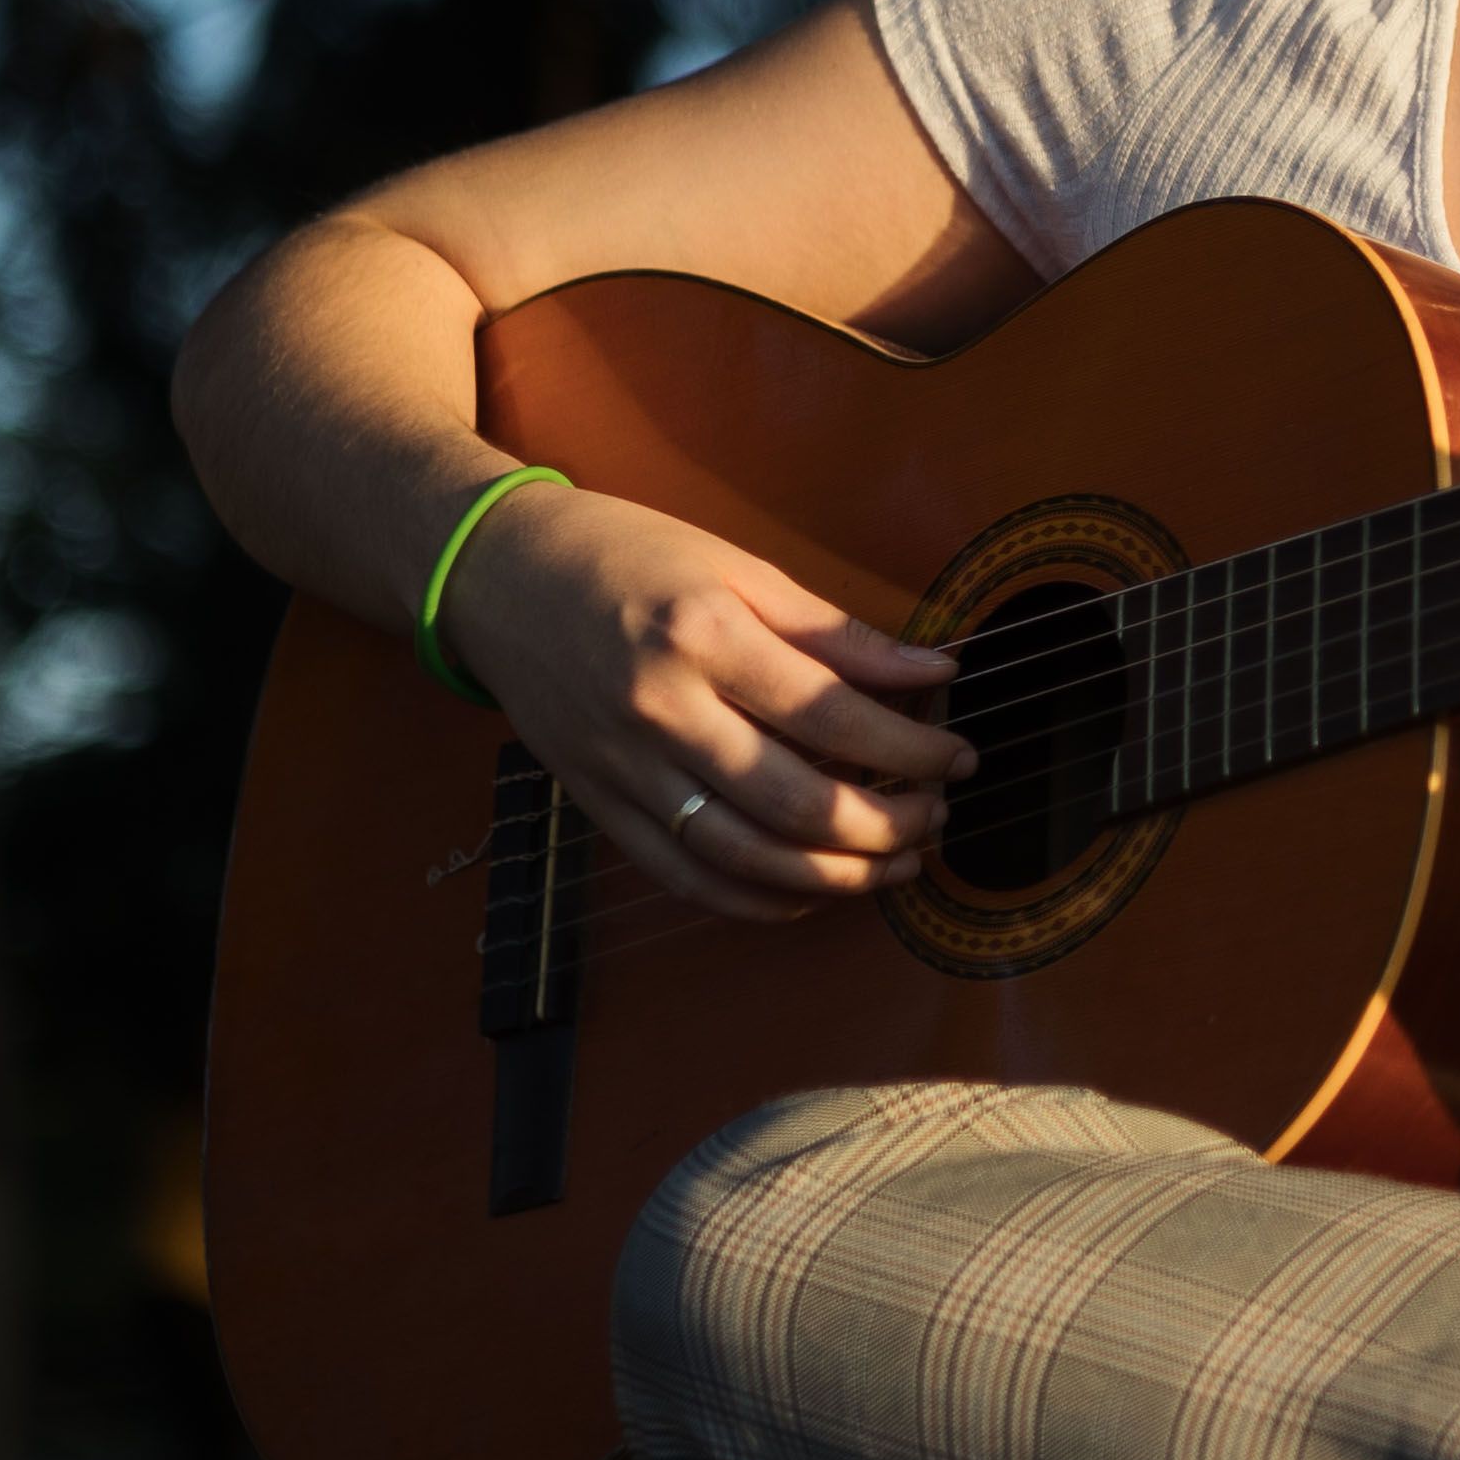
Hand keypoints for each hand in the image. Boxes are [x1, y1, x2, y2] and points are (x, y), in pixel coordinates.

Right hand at [434, 480, 965, 923]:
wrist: (498, 576)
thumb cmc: (629, 558)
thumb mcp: (739, 568)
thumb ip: (837, 633)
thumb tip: (933, 672)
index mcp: (704, 635)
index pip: (835, 715)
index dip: (912, 748)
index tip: (960, 756)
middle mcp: (660, 710)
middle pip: (796, 803)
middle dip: (886, 824)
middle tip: (937, 817)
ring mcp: (623, 768)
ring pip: (745, 858)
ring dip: (835, 877)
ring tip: (897, 863)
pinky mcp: (597, 806)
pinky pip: (686, 877)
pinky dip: (758, 901)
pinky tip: (813, 891)